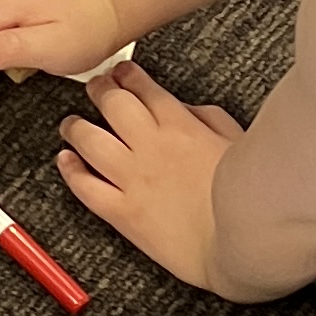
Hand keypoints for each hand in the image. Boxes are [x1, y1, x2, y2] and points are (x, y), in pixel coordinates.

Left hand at [55, 60, 245, 286]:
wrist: (243, 242)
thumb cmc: (249, 196)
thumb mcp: (236, 140)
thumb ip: (207, 118)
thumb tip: (184, 109)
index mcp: (180, 125)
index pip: (142, 88)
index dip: (126, 76)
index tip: (120, 73)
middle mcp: (150, 146)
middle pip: (111, 105)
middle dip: (99, 90)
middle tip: (95, 89)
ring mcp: (133, 179)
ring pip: (89, 140)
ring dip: (75, 127)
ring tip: (71, 124)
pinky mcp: (123, 212)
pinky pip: (85, 186)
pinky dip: (70, 171)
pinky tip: (66, 161)